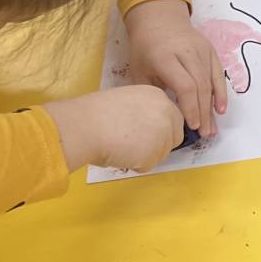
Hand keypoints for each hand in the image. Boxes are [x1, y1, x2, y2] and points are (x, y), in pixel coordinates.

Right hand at [46, 84, 183, 172]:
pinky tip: (120, 154)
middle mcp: (167, 113)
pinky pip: (148, 165)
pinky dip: (135, 165)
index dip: (159, 130)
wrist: (86, 125)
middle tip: (134, 146)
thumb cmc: (97, 113)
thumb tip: (148, 130)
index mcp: (158, 96)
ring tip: (121, 147)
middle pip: (174, 137)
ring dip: (145, 155)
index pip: (173, 118)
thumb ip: (143, 113)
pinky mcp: (154, 153)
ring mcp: (163, 133)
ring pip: (161, 153)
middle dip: (158, 145)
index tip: (144, 135)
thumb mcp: (127, 102)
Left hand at [123, 0, 226, 136]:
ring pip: (210, 82)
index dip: (190, 107)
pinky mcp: (210, 50)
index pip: (185, 85)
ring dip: (212, 107)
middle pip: (200, 86)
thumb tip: (165, 119)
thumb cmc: (145, 49)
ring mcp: (201, 50)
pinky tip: (220, 109)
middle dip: (203, 112)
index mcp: (166, 57)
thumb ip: (153, 92)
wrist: (159, 20)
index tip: (191, 126)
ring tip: (211, 129)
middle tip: (204, 134)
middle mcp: (187, 52)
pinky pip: (218, 74)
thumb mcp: (140, 71)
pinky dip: (220, 93)